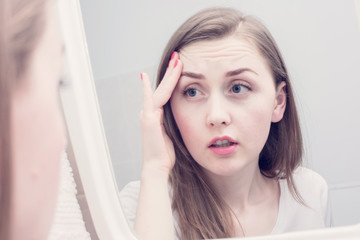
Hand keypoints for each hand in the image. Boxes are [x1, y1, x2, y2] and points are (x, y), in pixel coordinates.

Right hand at [140, 52, 182, 175]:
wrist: (157, 166)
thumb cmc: (165, 153)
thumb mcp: (172, 134)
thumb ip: (172, 122)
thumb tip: (182, 115)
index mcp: (157, 114)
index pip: (166, 92)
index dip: (172, 78)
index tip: (179, 66)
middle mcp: (150, 112)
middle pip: (162, 87)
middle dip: (171, 71)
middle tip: (177, 56)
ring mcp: (148, 114)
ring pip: (160, 90)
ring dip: (168, 75)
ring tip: (176, 60)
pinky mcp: (148, 119)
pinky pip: (150, 100)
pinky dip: (148, 88)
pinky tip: (145, 77)